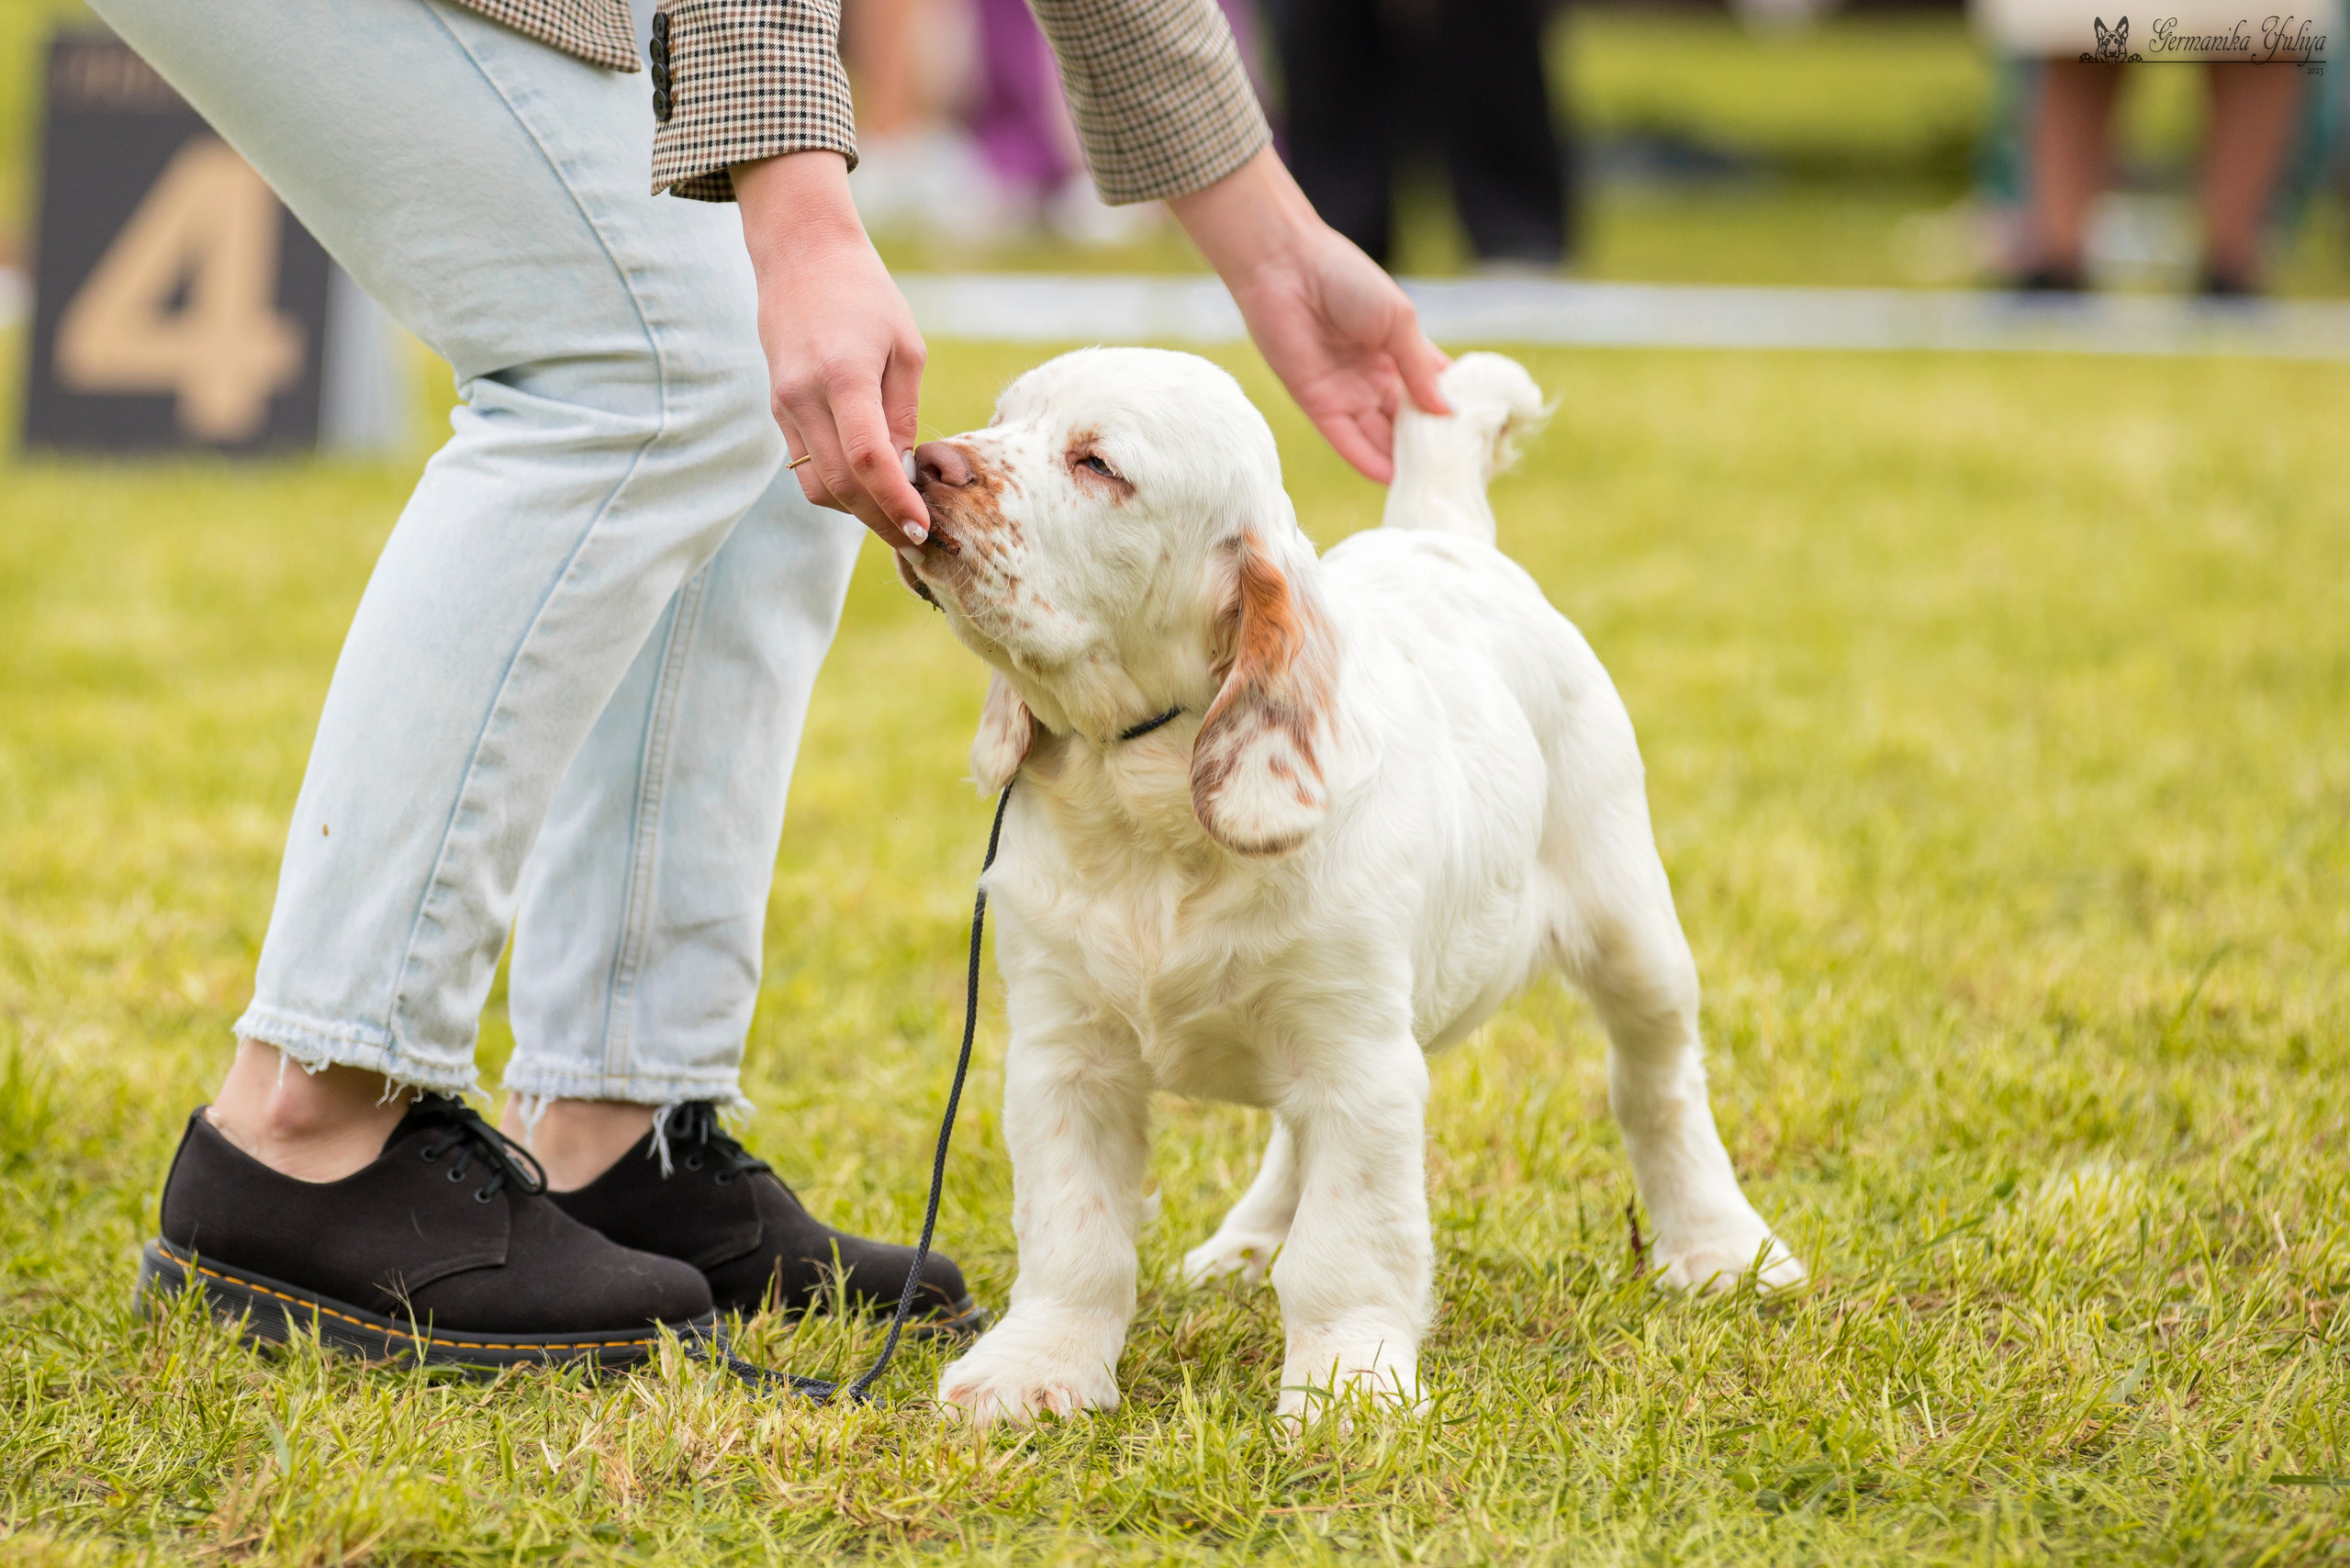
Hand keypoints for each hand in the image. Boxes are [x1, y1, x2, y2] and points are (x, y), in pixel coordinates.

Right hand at [732, 152, 929, 545]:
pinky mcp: (777, 410)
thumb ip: (904, 415)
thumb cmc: (866, 294)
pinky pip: (804, 467)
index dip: (897, 503)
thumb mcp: (906, 350)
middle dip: (880, 521)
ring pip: (816, 486)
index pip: (869, 461)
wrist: (800, 254)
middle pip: (841, 486)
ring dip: (856, 512)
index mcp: (843, 377)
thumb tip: (905, 474)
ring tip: (895, 517)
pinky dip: (837, 488)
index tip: (923, 529)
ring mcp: (784, 406)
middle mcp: (805, 397)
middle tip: (916, 541)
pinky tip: (868, 489)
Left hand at [1170, 149, 1448, 482]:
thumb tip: (1449, 414)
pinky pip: (1346, 441)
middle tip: (1460, 473)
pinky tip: (1392, 479)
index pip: (1435, 395)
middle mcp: (1376, 380)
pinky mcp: (1318, 405)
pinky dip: (1368, 460)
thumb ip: (1421, 370)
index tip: (1484, 440)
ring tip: (1431, 485)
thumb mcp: (1399, 321)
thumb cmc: (1347, 280)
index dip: (1456, 417)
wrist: (1287, 267)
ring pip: (1380, 439)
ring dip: (1403, 463)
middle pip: (1408, 425)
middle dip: (1431, 449)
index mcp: (1400, 354)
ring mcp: (1347, 394)